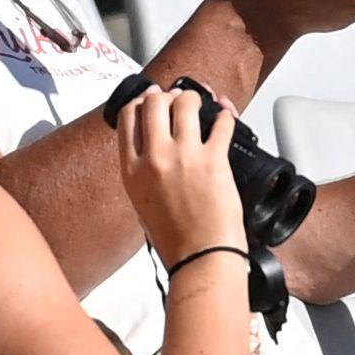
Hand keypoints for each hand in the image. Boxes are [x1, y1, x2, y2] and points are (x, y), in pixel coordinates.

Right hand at [115, 84, 244, 265]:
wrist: (201, 258)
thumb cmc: (175, 238)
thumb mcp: (142, 202)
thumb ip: (142, 169)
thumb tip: (153, 140)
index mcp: (131, 170)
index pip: (128, 116)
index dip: (142, 101)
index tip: (152, 99)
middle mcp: (154, 158)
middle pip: (155, 102)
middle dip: (168, 96)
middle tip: (179, 101)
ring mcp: (184, 156)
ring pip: (186, 103)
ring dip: (196, 100)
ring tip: (204, 106)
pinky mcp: (213, 160)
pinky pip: (221, 122)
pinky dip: (226, 116)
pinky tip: (226, 119)